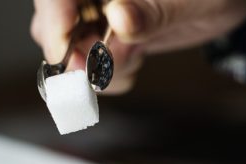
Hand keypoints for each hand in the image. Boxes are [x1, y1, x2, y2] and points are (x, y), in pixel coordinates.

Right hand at [31, 0, 245, 93]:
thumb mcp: (192, 0)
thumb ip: (153, 11)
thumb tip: (120, 21)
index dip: (54, 16)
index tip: (68, 45)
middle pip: (53, 20)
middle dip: (72, 51)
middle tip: (101, 70)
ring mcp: (101, 10)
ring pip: (67, 43)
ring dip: (90, 67)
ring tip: (132, 61)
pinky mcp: (110, 33)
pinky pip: (89, 60)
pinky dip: (104, 74)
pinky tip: (133, 64)